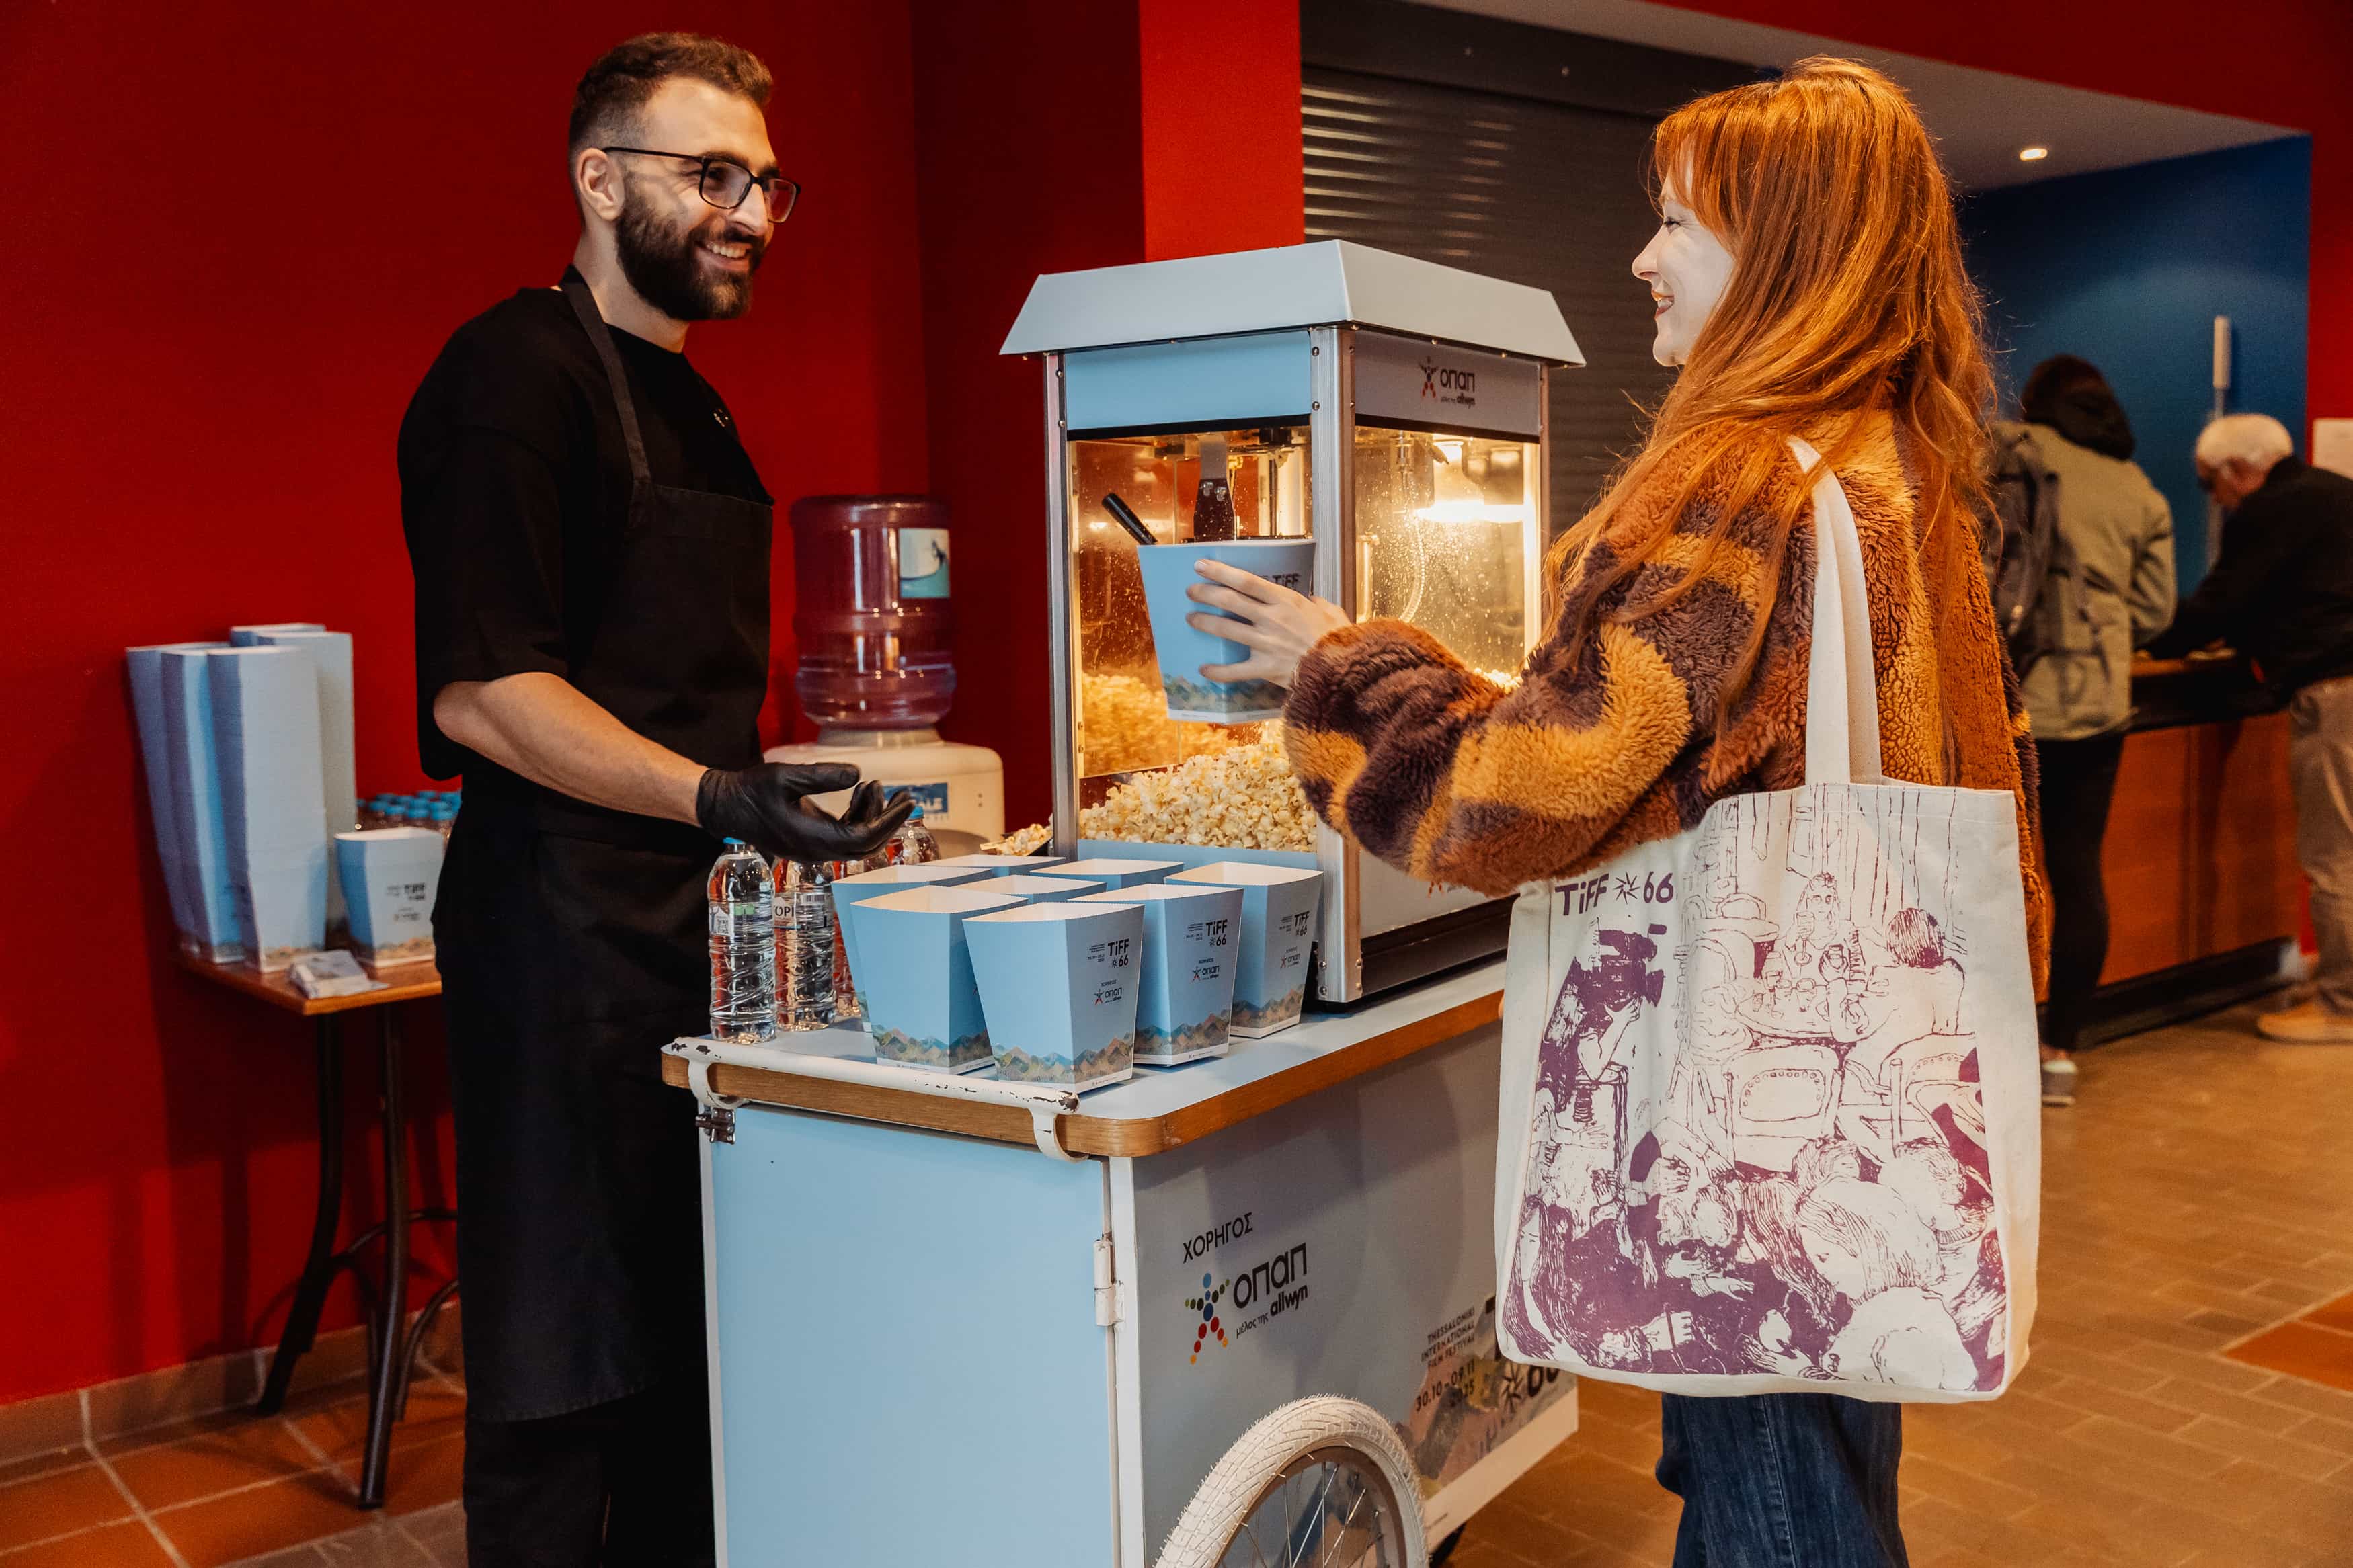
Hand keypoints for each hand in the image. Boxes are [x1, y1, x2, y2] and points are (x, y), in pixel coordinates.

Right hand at [695, 764, 912, 863]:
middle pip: (866, 844)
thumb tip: (857, 774)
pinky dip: (857, 815)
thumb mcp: (785, 776)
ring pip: (857, 839)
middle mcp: (816, 851)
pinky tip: (861, 790)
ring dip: (873, 815)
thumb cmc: (752, 789)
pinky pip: (844, 833)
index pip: (863, 838)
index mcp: (811, 839)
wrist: (725, 805)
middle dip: (890, 821)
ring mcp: (814, 848)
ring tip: (880, 786)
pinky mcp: (812, 840)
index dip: (889, 821)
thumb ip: (821, 776)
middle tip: (908, 797)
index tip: (907, 801)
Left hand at [1184, 558, 1350, 688]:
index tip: (1201, 565)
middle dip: (1205, 593)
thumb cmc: (1338, 638)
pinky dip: (1217, 671)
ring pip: (1226, 629)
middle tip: (1191, 591)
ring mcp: (1266, 643)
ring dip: (1205, 622)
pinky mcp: (1265, 668)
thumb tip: (1313, 600)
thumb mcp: (1331, 611)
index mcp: (1285, 601)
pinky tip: (1203, 670)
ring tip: (1191, 618)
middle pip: (1229, 601)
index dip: (1220, 571)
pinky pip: (1235, 671)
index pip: (1245, 581)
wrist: (1343, 670)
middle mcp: (1271, 618)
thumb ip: (1317, 603)